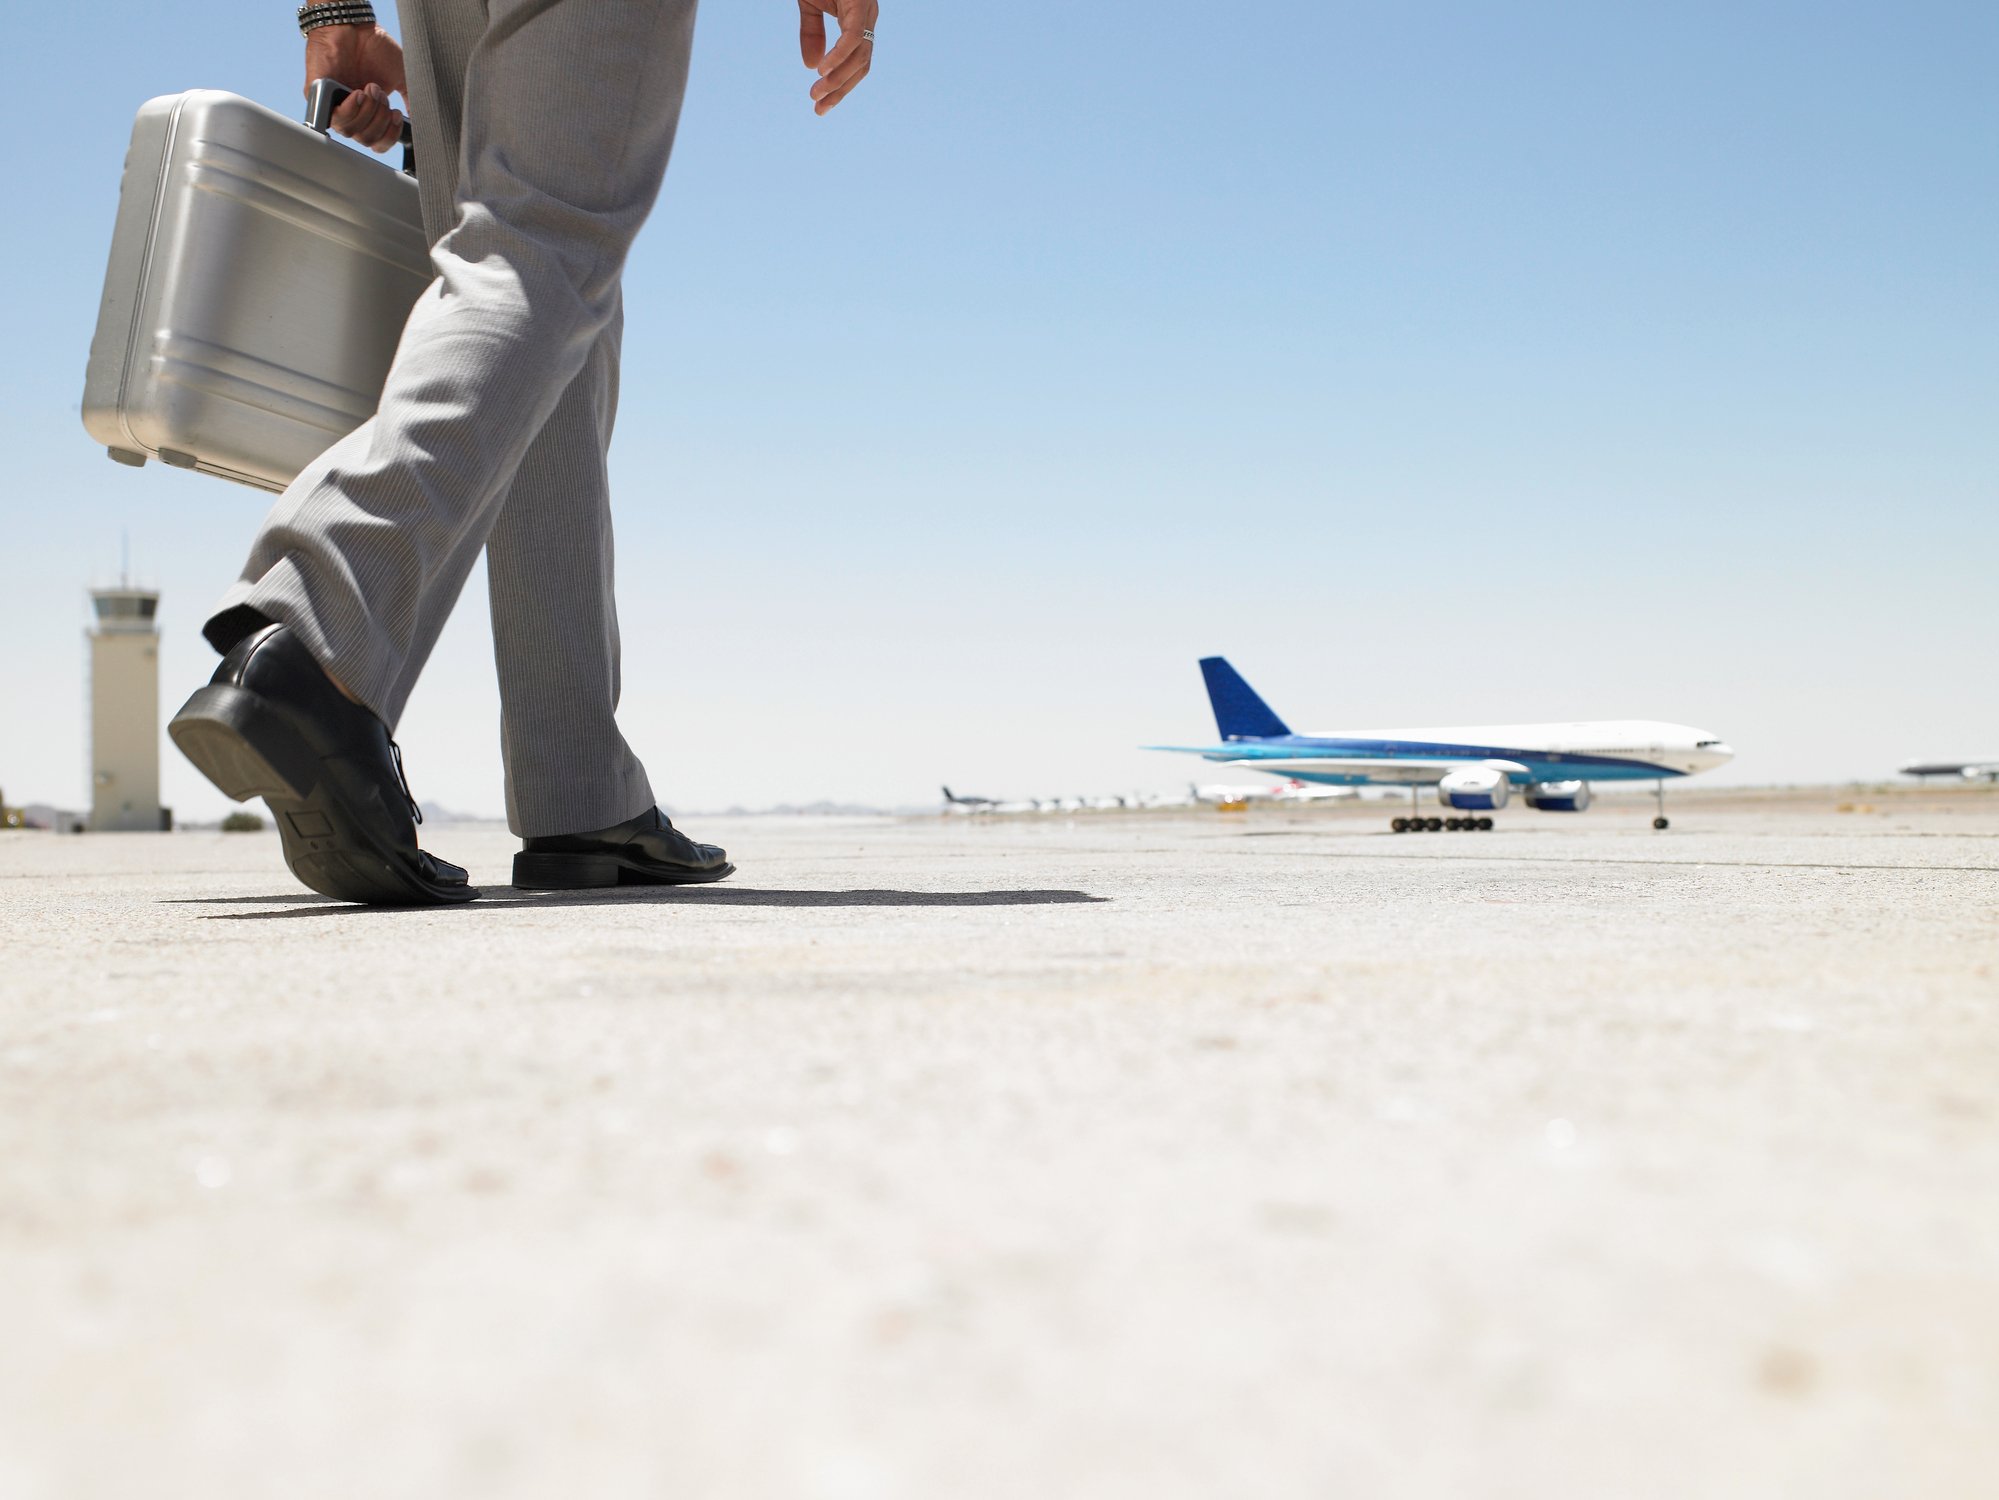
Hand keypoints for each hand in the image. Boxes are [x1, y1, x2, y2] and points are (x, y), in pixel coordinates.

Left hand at [304, 23, 406, 151]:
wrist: (353, 26)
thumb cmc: (374, 48)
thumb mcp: (401, 78)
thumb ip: (412, 103)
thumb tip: (420, 124)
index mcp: (370, 113)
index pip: (378, 142)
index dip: (390, 136)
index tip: (397, 115)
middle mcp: (352, 113)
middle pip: (366, 139)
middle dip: (379, 120)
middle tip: (381, 94)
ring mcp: (334, 105)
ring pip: (351, 131)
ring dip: (366, 112)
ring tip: (369, 88)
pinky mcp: (318, 96)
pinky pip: (333, 118)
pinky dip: (350, 109)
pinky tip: (357, 93)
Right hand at [798, 0, 877, 115]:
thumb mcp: (810, 6)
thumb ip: (812, 33)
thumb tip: (811, 67)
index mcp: (858, 20)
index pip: (856, 62)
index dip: (841, 85)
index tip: (821, 104)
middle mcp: (866, 18)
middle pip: (861, 65)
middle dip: (840, 91)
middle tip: (819, 109)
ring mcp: (866, 12)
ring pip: (859, 57)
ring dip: (838, 80)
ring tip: (817, 94)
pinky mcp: (859, 4)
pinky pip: (853, 38)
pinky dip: (839, 57)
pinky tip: (823, 71)